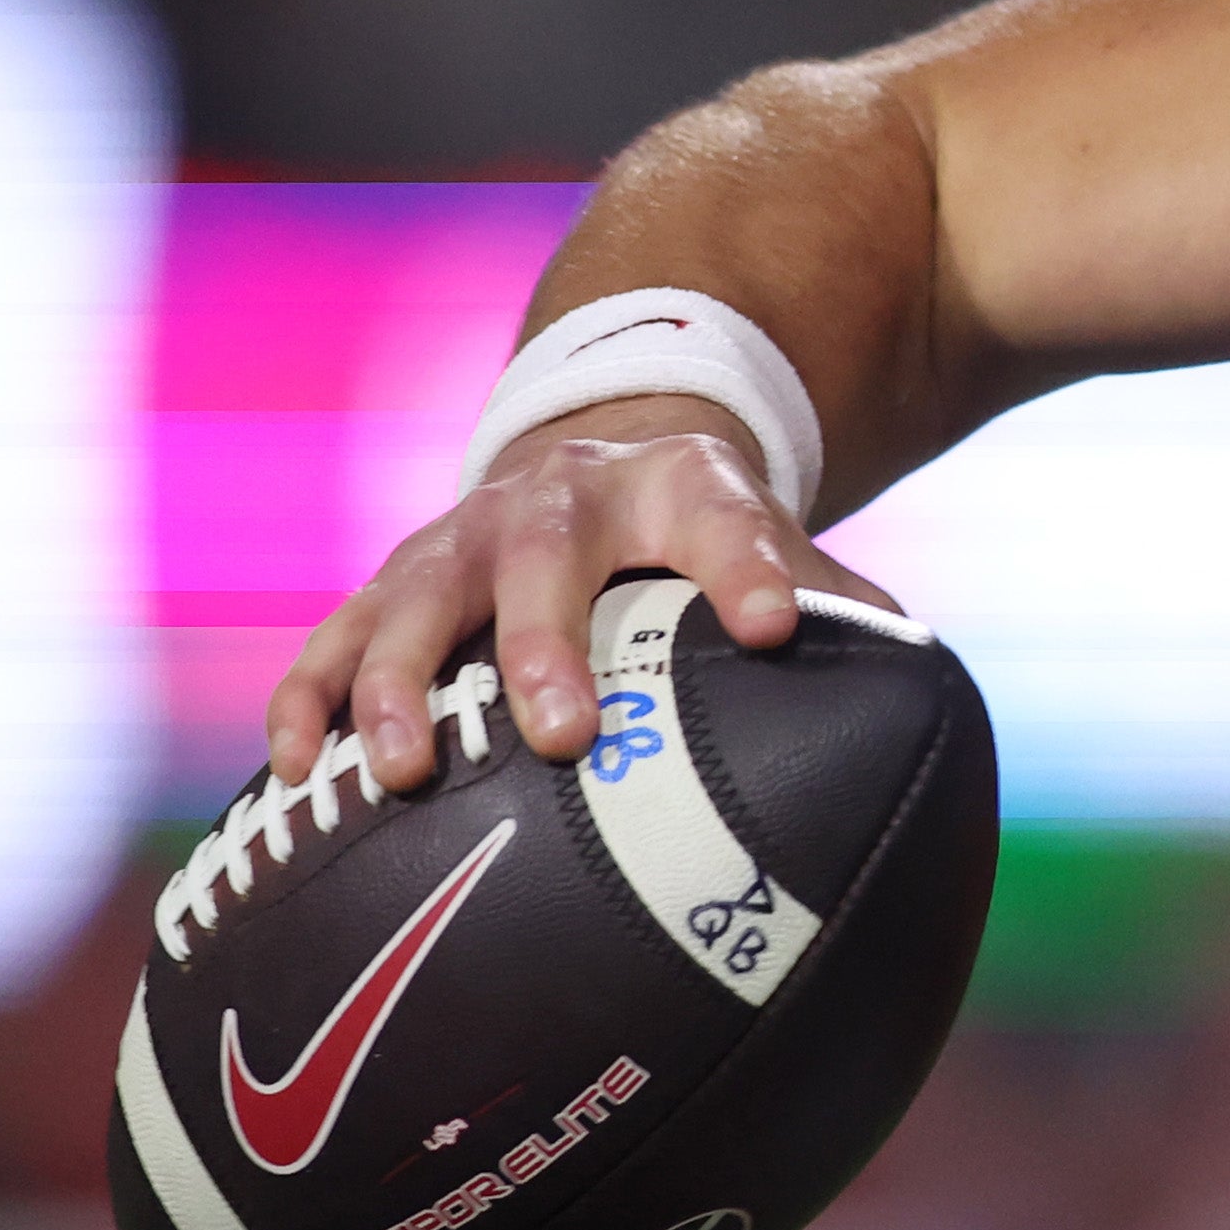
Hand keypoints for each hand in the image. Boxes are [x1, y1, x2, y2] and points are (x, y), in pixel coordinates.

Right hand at [265, 398, 892, 788]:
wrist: (595, 456)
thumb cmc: (699, 536)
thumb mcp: (771, 541)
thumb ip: (835, 600)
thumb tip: (928, 688)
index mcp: (677, 486)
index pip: (726, 520)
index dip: (752, 567)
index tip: (773, 628)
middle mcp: (555, 500)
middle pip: (541, 564)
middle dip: (542, 649)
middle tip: (558, 736)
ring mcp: (459, 540)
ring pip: (414, 602)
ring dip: (399, 686)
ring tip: (396, 773)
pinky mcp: (389, 587)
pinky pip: (334, 643)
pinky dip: (311, 701)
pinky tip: (300, 772)